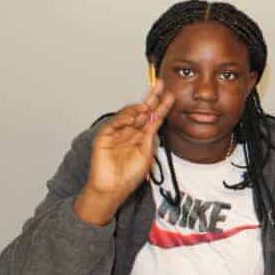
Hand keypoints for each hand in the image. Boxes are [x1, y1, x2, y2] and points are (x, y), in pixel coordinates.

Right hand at [75, 81, 174, 224]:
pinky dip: (123, 118)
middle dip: (151, 98)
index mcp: (142, 136)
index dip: (161, 106)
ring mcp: (117, 133)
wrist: (112, 189)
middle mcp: (130, 132)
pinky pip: (114, 123)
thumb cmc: (128, 176)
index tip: (170, 95)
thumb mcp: (146, 155)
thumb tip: (156, 121)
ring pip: (129, 115)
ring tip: (146, 107)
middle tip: (160, 85)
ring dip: (138, 108)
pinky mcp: (104, 136)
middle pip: (142, 111)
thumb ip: (150, 138)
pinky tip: (132, 116)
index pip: (153, 118)